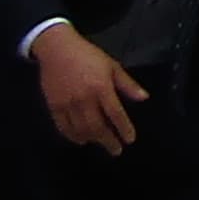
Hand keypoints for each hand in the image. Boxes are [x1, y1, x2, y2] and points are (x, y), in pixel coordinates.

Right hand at [34, 25, 146, 152]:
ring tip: (100, 143)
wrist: (57, 49)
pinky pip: (63, 127)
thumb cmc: (88, 56)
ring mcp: (67, 104)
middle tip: (116, 151)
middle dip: (108, 141)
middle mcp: (84, 99)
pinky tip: (81, 140)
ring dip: (92, 139)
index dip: (124, 128)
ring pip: (81, 129)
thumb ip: (127, 84)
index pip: (115, 114)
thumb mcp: (112, 66)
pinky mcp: (54, 106)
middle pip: (98, 126)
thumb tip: (144, 98)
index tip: (130, 139)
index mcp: (101, 88)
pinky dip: (72, 136)